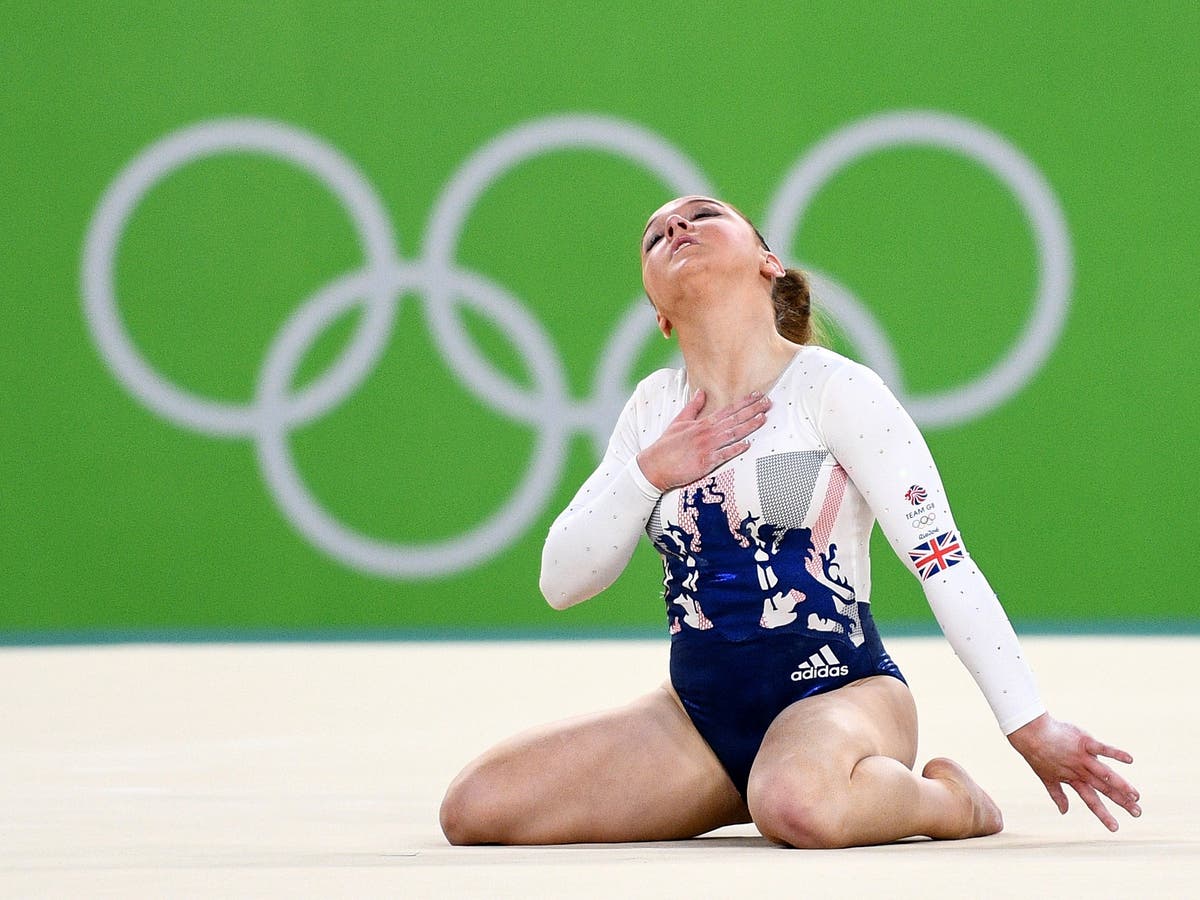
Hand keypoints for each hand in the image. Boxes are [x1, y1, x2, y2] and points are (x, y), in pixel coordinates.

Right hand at [636, 390, 770, 491]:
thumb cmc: (666, 445)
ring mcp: (707, 447)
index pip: (728, 409)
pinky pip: (724, 454)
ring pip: (733, 434)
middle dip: (753, 410)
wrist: (655, 465)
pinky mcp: (705, 462)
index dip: (745, 402)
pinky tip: (748, 444)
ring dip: (749, 426)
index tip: (758, 395)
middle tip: (768, 402)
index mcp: (702, 423)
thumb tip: (701, 392)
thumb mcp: (678, 421)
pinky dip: (736, 449)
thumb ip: (693, 407)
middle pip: (735, 419)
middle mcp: (707, 433)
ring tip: (764, 418)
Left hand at [1007, 712, 1139, 831]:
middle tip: (1138, 813)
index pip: (1091, 801)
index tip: (1115, 828)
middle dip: (1121, 801)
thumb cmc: (1038, 755)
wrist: (1029, 733)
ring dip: (1121, 784)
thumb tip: (1063, 812)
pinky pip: (1102, 748)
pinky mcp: (1084, 742)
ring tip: (1136, 795)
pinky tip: (1130, 759)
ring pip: (1105, 772)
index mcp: (1074, 780)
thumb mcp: (1046, 778)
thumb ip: (1058, 795)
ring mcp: (1083, 757)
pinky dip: (1116, 753)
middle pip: (1104, 788)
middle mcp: (1081, 770)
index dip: (1103, 814)